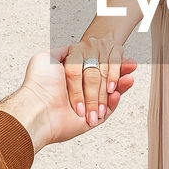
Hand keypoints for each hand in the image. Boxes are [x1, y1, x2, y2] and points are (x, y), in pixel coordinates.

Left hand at [0, 48, 136, 152]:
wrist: (36, 106)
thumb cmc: (39, 83)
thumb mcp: (47, 58)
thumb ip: (62, 52)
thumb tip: (72, 47)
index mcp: (71, 79)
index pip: (95, 68)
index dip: (109, 62)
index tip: (121, 56)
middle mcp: (78, 93)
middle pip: (105, 81)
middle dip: (119, 73)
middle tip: (132, 65)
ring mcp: (85, 107)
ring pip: (108, 96)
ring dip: (121, 86)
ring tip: (130, 78)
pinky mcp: (89, 121)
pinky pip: (107, 111)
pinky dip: (114, 102)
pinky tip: (118, 92)